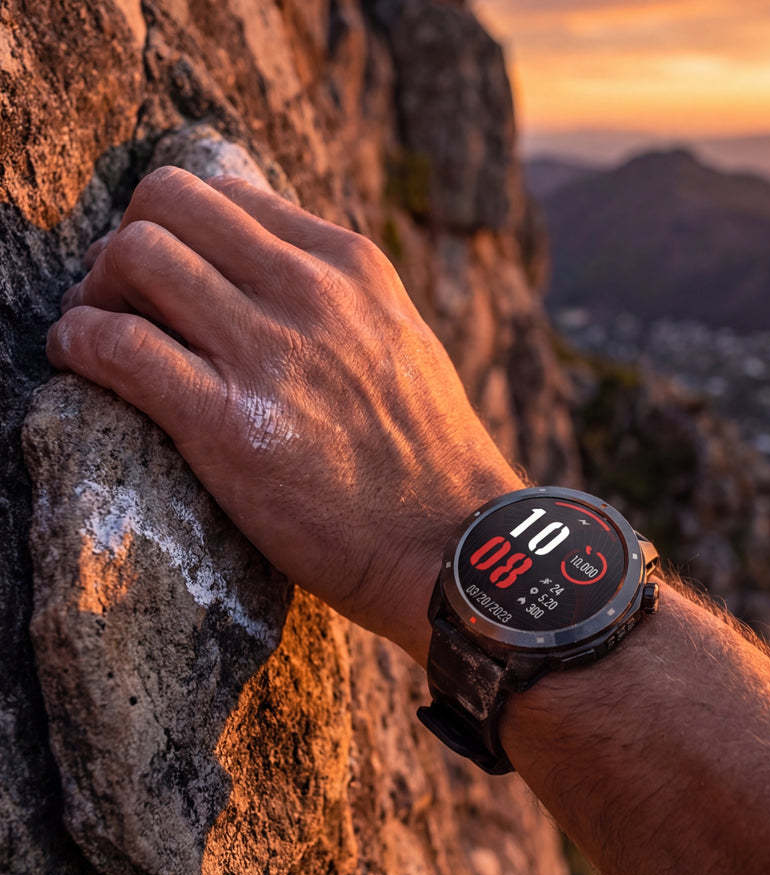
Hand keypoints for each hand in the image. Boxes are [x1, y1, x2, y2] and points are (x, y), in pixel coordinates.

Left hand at [48, 166, 521, 661]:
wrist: (450, 544)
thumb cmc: (428, 457)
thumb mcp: (403, 343)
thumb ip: (341, 299)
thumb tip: (269, 272)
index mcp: (353, 267)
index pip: (229, 194)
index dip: (181, 225)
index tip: (170, 272)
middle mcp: (310, 293)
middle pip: (169, 204)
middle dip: (127, 242)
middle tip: (121, 294)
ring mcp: (269, 354)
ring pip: (134, 256)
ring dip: (96, 289)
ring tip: (98, 330)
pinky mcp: (227, 423)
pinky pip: (116, 344)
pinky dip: (78, 344)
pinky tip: (81, 363)